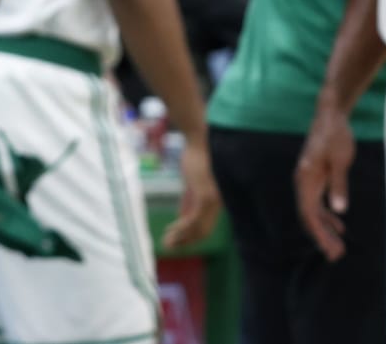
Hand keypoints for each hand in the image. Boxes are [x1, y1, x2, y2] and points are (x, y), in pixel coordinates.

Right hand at [160, 136, 220, 250]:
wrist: (199, 139)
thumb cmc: (197, 157)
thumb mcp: (192, 184)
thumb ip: (189, 201)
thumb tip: (182, 218)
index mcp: (217, 201)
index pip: (206, 226)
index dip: (191, 237)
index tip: (176, 241)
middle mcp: (219, 203)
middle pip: (204, 231)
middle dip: (186, 242)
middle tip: (170, 246)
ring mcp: (214, 201)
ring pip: (199, 228)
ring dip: (181, 238)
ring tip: (167, 242)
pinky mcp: (206, 196)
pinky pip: (194, 220)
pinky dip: (181, 228)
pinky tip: (171, 230)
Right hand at [294, 104, 355, 260]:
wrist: (330, 115)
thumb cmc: (336, 135)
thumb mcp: (341, 160)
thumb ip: (339, 185)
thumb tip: (340, 210)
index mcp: (306, 178)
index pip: (308, 214)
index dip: (319, 234)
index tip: (331, 250)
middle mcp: (302, 182)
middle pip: (308, 216)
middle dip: (321, 237)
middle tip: (336, 256)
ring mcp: (307, 180)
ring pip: (312, 211)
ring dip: (324, 229)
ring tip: (338, 247)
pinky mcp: (315, 177)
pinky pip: (317, 203)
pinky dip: (327, 216)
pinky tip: (339, 226)